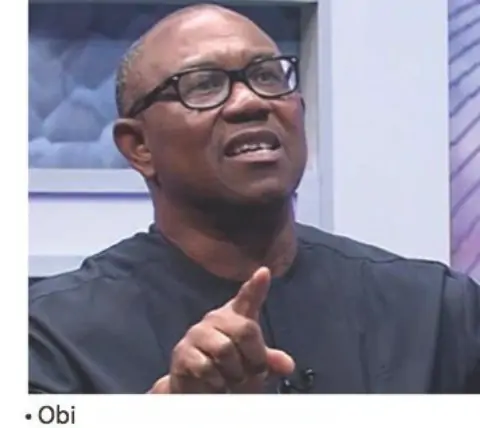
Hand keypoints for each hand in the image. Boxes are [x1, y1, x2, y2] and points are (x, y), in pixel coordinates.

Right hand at [150, 267, 294, 392]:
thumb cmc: (230, 371)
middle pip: (245, 329)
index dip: (256, 286)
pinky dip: (216, 381)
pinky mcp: (182, 353)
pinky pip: (206, 366)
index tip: (264, 272)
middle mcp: (216, 319)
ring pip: (225, 350)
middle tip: (253, 372)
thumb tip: (287, 365)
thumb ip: (270, 362)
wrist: (198, 392)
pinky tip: (216, 383)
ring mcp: (197, 334)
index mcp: (236, 317)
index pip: (247, 297)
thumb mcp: (254, 367)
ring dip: (234, 373)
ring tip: (232, 379)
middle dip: (254, 358)